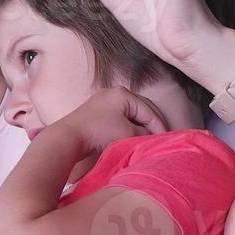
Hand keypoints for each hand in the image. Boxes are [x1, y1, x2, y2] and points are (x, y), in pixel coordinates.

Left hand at [44, 86, 171, 160]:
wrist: (68, 138)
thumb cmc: (99, 133)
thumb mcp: (128, 133)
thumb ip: (144, 133)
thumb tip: (150, 135)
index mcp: (124, 94)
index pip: (149, 111)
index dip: (160, 127)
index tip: (167, 141)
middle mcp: (114, 93)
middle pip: (141, 109)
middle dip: (152, 125)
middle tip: (161, 140)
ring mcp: (104, 101)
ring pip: (131, 114)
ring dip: (140, 127)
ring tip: (148, 140)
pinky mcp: (96, 112)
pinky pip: (119, 118)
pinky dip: (128, 127)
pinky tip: (132, 137)